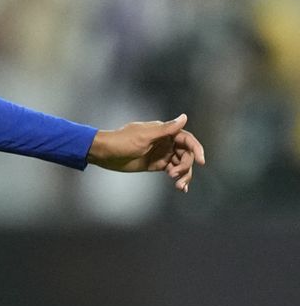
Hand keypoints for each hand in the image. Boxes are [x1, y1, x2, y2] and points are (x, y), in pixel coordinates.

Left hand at [86, 114, 205, 191]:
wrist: (104, 153)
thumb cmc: (122, 141)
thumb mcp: (144, 136)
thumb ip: (166, 129)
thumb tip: (184, 117)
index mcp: (164, 132)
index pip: (187, 139)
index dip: (196, 149)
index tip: (201, 161)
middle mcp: (165, 142)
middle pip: (186, 154)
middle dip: (186, 166)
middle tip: (175, 175)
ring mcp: (161, 154)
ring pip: (181, 164)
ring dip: (183, 174)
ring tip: (178, 185)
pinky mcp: (156, 164)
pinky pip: (172, 171)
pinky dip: (178, 178)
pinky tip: (181, 187)